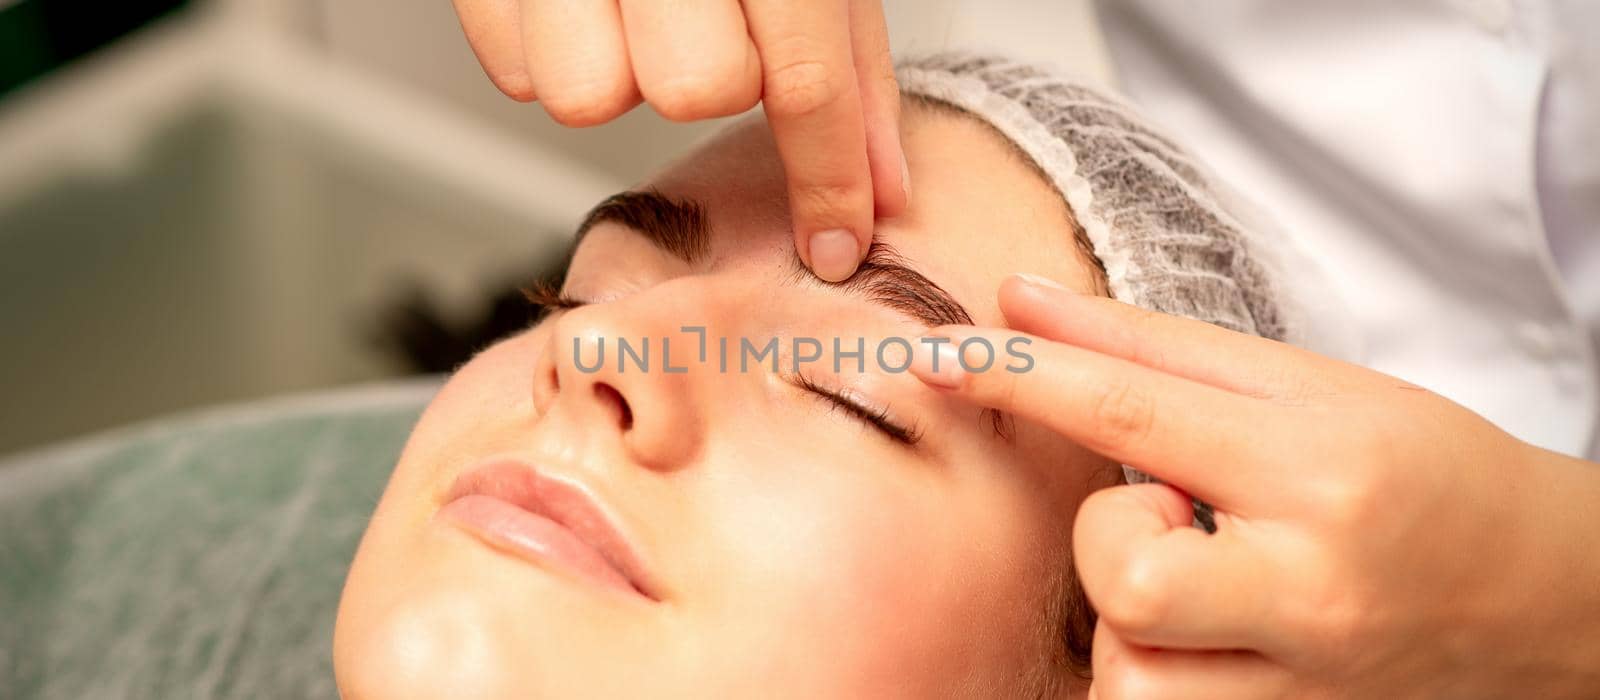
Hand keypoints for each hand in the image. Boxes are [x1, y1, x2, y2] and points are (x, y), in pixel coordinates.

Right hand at [450, 0, 906, 280]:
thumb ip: (849, 67)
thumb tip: (880, 192)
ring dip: (621, 72)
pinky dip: (549, 55)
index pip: (807, 73)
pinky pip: (516, 75)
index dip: (828, 178)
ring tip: (631, 6)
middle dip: (710, 74)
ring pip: (592, 97)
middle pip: (695, 89)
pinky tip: (574, 2)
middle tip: (702, 17)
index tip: (836, 246)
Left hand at [911, 274, 1599, 698]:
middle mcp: (1310, 590)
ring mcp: (1304, 687)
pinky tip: (1204, 634)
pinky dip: (1152, 675)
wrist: (1546, 593)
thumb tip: (1018, 302)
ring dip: (1130, 625)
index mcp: (1316, 471)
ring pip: (1129, 683)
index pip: (1130, 414)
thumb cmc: (1422, 471)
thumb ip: (1148, 348)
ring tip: (1202, 581)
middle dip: (1107, 543)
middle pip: (1122, 581)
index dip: (1018, 378)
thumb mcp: (1301, 387)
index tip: (933, 354)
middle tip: (1170, 517)